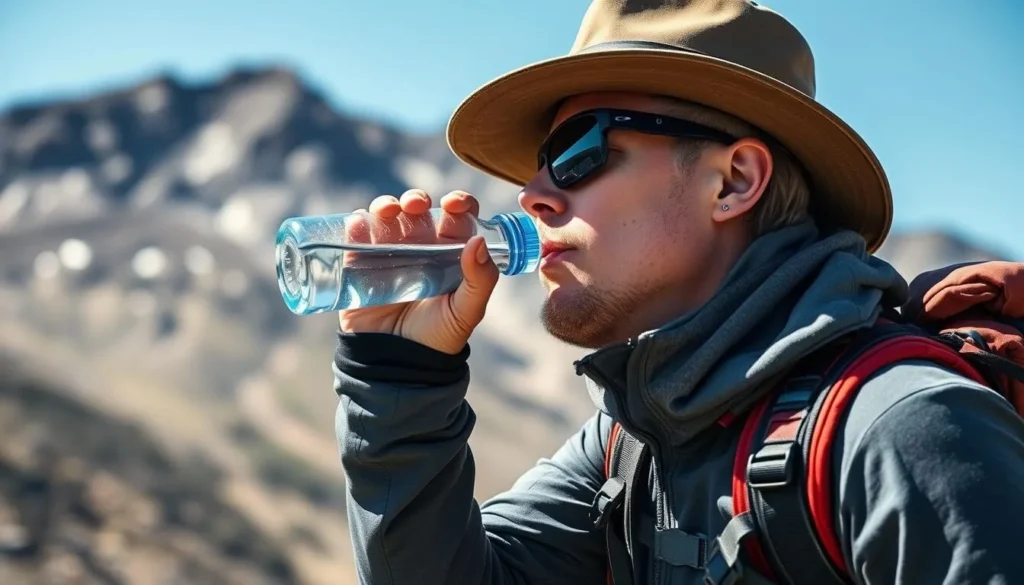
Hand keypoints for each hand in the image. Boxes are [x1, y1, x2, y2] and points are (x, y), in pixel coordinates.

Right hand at [337, 189, 498, 353]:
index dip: (459, 203)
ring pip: (387, 216)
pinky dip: (357, 225)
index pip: (458, 217)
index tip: (455, 204)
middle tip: (417, 206)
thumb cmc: (438, 338)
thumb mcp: (467, 311)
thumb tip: (479, 241)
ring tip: (388, 212)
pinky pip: (357, 236)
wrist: (397, 364)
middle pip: (418, 210)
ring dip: (386, 205)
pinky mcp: (360, 264)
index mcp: (450, 252)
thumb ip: (480, 280)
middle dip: (417, 199)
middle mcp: (420, 247)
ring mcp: (389, 253)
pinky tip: (360, 226)